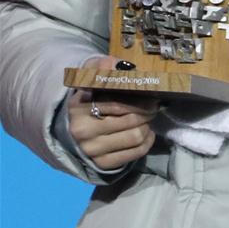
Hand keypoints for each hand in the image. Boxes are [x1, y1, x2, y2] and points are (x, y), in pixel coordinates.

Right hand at [68, 55, 158, 170]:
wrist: (75, 125)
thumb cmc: (91, 95)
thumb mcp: (93, 75)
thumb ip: (103, 66)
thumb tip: (115, 64)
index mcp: (79, 105)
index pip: (117, 103)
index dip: (140, 98)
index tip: (151, 93)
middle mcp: (82, 130)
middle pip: (130, 120)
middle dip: (148, 110)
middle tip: (154, 105)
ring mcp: (91, 149)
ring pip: (135, 136)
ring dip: (148, 125)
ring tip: (148, 118)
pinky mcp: (101, 163)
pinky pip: (135, 153)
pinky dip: (147, 141)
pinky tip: (146, 132)